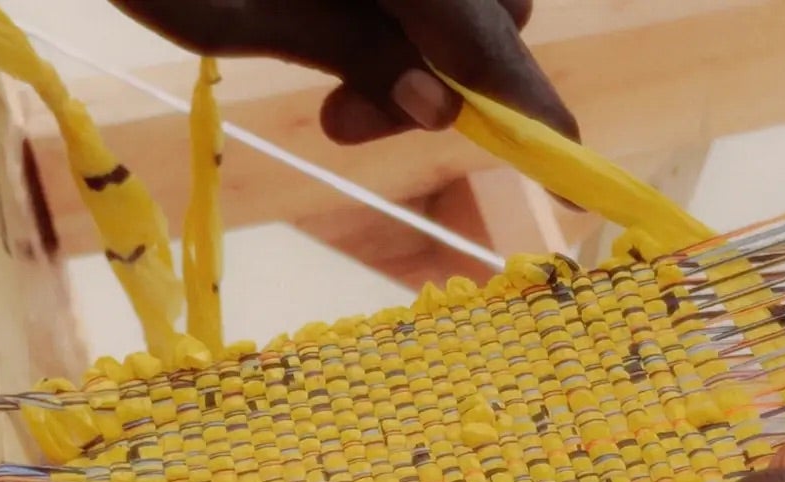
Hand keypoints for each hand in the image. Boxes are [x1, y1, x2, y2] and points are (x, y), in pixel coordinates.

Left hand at [108, 0, 578, 143]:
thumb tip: (441, 107)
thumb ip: (341, 49)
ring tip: (332, 76)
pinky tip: (335, 12)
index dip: (524, 100)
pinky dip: (404, 3)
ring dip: (427, 35)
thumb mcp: (221, 10)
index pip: (483, 28)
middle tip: (345, 124)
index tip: (563, 162)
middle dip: (449, 73)